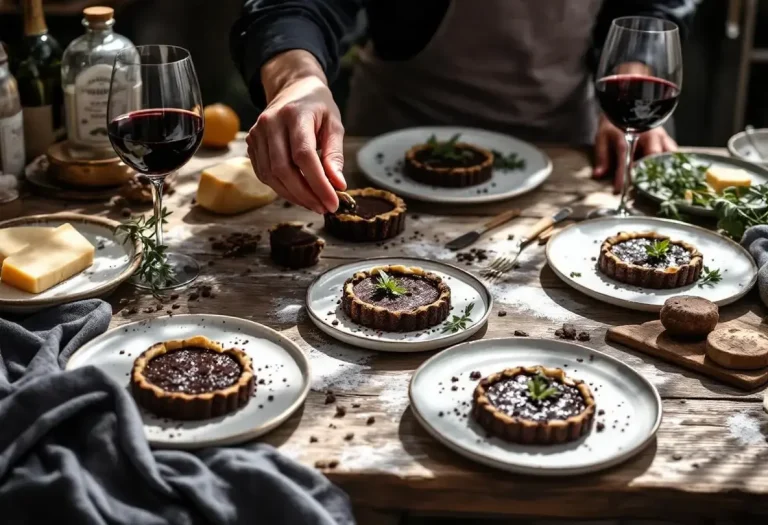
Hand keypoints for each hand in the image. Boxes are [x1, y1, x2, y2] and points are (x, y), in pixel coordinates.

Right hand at [246, 50, 345, 213]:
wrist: (293, 88)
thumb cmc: (317, 107)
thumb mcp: (334, 125)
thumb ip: (335, 154)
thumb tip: (338, 185)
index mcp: (294, 114)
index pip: (303, 156)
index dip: (318, 183)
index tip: (333, 202)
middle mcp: (270, 123)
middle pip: (284, 169)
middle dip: (306, 195)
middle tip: (324, 207)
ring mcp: (257, 133)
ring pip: (272, 175)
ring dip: (294, 196)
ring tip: (314, 204)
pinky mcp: (251, 143)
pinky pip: (264, 174)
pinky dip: (282, 189)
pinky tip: (299, 194)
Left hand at [593, 114, 677, 193]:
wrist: (627, 108)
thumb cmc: (615, 125)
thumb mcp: (603, 137)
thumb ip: (602, 156)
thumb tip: (598, 175)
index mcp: (629, 133)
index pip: (626, 155)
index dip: (623, 173)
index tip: (619, 189)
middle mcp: (648, 134)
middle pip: (653, 154)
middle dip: (649, 172)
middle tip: (643, 189)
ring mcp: (661, 136)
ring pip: (668, 154)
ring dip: (663, 169)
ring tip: (659, 186)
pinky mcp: (668, 140)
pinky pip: (674, 153)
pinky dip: (672, 165)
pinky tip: (670, 177)